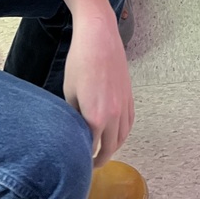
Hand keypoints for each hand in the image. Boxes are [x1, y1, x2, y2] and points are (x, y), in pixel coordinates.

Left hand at [63, 12, 133, 166]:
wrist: (99, 36)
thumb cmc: (81, 60)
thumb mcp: (69, 91)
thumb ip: (74, 115)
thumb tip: (75, 126)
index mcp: (97, 117)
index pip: (92, 147)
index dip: (85, 156)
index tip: (79, 160)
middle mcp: (114, 114)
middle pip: (110, 146)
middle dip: (101, 158)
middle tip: (91, 163)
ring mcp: (124, 104)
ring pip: (123, 136)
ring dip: (114, 146)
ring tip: (104, 151)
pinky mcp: (129, 94)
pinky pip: (130, 121)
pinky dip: (124, 132)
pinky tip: (117, 132)